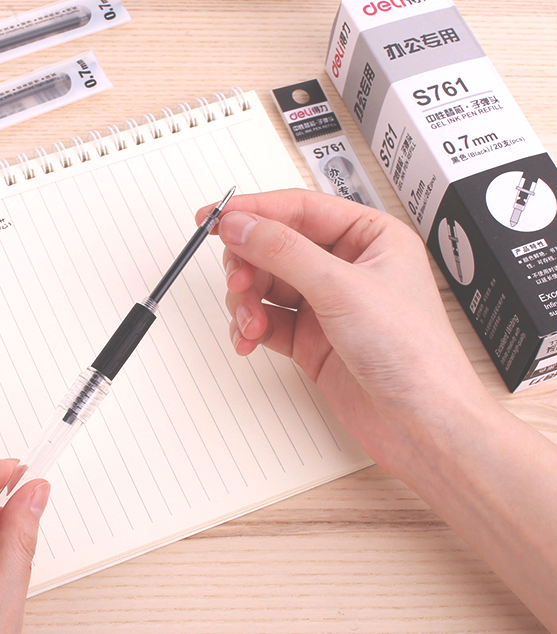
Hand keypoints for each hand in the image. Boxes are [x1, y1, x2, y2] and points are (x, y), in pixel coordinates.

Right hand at [198, 188, 492, 474]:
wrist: (420, 424)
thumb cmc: (413, 354)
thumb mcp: (341, 289)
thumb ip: (282, 251)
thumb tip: (240, 223)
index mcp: (369, 237)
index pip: (299, 209)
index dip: (253, 211)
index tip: (214, 217)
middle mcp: (346, 267)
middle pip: (274, 246)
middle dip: (248, 264)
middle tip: (237, 281)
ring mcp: (326, 304)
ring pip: (265, 284)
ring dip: (247, 301)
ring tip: (249, 322)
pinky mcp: (311, 338)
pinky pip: (266, 319)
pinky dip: (250, 327)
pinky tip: (249, 339)